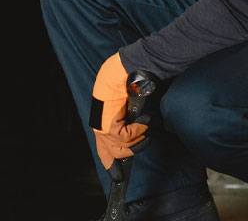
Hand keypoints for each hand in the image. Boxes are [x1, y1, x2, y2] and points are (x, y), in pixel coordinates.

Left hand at [91, 53, 150, 169]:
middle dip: (135, 148)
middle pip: (116, 153)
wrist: (123, 70)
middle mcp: (100, 125)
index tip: (117, 178)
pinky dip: (139, 129)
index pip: (104, 149)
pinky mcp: (107, 124)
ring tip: (147, 120)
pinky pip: (126, 137)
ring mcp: (102, 126)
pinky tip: (144, 118)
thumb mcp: (131, 108)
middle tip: (146, 136)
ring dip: (140, 135)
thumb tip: (145, 133)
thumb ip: (132, 122)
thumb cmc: (128, 84)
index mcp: (103, 121)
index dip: (110, 163)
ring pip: (124, 147)